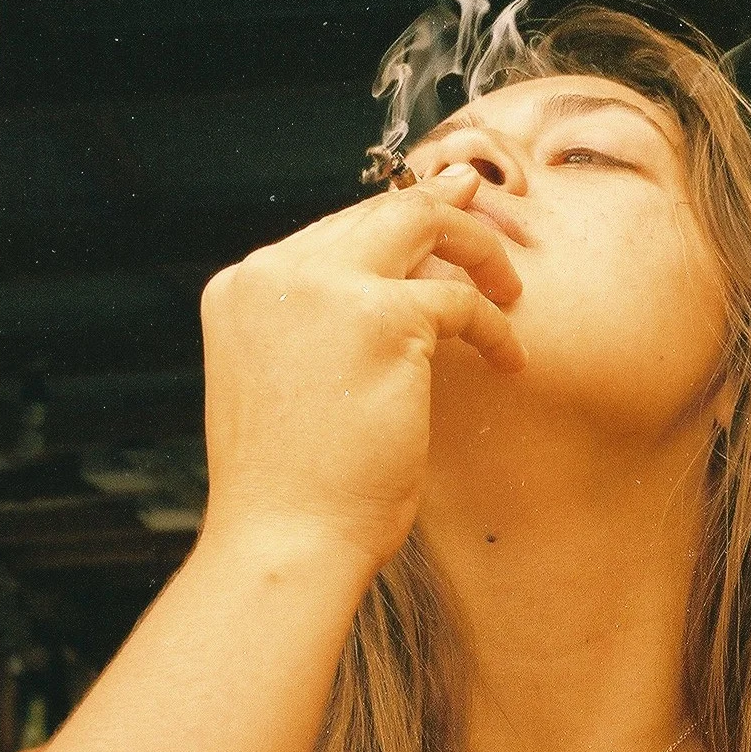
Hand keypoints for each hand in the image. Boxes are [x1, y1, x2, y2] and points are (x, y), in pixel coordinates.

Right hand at [197, 165, 523, 574]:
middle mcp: (274, 274)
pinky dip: (494, 325)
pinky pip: (460, 298)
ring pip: (420, 220)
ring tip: (508, 287)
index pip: (329, 235)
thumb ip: (322, 332)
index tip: (437, 235)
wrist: (285, 541)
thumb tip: (391, 298)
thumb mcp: (291, 387)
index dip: (390, 234)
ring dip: (476, 246)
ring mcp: (324, 288)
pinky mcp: (381, 319)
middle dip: (440, 210)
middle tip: (484, 222)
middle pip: (373, 211)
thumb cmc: (294, 491)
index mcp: (241, 289)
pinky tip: (509, 358)